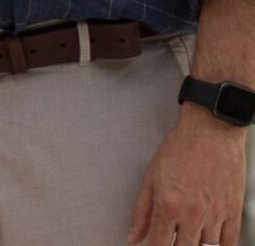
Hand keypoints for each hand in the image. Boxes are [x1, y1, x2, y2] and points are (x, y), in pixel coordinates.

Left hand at [127, 110, 245, 245]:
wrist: (211, 131)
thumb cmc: (179, 149)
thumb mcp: (150, 177)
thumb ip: (141, 211)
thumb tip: (132, 238)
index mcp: (169, 205)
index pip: (159, 244)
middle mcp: (193, 213)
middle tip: (170, 241)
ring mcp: (216, 214)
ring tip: (187, 238)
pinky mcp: (234, 211)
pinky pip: (229, 242)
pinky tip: (209, 243)